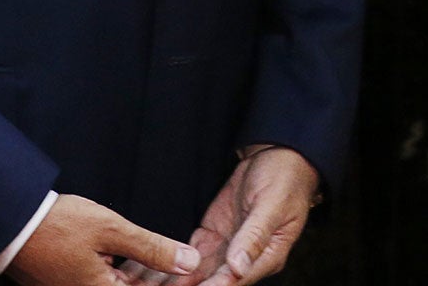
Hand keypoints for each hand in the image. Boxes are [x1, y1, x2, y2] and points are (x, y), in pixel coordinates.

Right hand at [6, 193, 197, 284]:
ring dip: (147, 275)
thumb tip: (191, 262)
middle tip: (190, 264)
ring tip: (176, 261)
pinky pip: (109, 283)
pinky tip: (140, 258)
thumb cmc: (59, 226)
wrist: (11, 225)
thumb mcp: (111, 230)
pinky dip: (128, 272)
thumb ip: (152, 249)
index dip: (174, 283)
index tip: (199, 274)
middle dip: (164, 279)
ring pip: (125, 285)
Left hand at [112, 147, 319, 285]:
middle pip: (211, 282)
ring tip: (142, 285)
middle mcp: (244, 260)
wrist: (278, 155)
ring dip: (171, 280)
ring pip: (195, 273)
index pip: (235, 280)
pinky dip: (169, 262)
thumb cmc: (284, 178)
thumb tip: (239, 267)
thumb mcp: (272, 204)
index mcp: (267, 257)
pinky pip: (188, 255)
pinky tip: (149, 271)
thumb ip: (254, 236)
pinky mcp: (212, 236)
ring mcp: (227, 249)